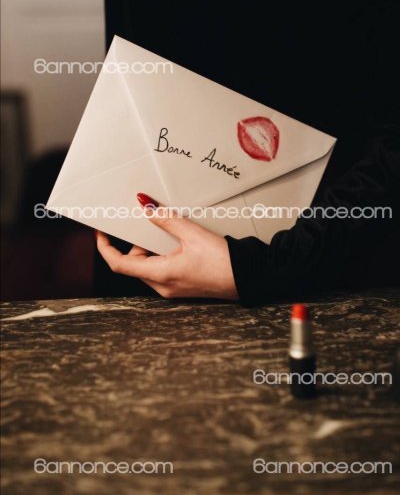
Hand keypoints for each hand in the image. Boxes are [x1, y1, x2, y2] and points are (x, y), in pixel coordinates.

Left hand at [96, 193, 237, 299]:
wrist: (249, 279)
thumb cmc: (224, 261)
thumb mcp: (193, 234)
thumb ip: (165, 218)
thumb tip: (145, 204)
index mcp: (161, 275)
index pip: (119, 264)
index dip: (105, 247)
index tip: (101, 232)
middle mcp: (162, 287)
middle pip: (134, 264)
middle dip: (136, 244)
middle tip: (148, 225)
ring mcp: (172, 289)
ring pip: (148, 268)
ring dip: (151, 250)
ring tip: (170, 234)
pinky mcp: (181, 287)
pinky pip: (161, 271)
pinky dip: (161, 256)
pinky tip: (179, 245)